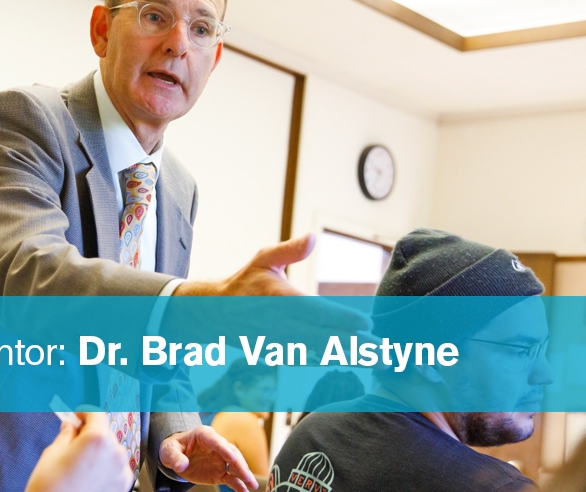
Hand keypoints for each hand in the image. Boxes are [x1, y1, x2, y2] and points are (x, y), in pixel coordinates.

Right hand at [25, 412, 133, 491]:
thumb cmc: (50, 489)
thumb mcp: (52, 454)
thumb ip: (66, 434)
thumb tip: (71, 426)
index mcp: (98, 439)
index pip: (95, 413)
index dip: (83, 412)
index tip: (76, 415)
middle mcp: (116, 453)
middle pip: (104, 433)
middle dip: (90, 435)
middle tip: (72, 442)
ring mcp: (122, 472)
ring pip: (111, 452)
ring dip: (98, 452)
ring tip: (79, 465)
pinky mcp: (123, 488)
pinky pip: (115, 470)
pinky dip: (104, 469)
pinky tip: (87, 478)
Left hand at [160, 426, 257, 491]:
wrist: (176, 456)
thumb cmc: (173, 448)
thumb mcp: (169, 450)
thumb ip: (175, 457)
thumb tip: (182, 466)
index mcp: (204, 435)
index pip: (215, 440)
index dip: (224, 449)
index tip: (232, 458)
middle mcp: (216, 446)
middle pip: (231, 453)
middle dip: (239, 464)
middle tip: (247, 476)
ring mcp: (220, 459)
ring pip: (235, 465)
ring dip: (244, 474)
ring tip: (253, 484)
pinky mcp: (220, 472)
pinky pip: (231, 478)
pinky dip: (238, 485)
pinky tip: (245, 491)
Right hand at [166, 234, 373, 345]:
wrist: (215, 314)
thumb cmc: (244, 283)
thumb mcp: (263, 259)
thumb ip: (290, 249)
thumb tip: (313, 236)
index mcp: (279, 299)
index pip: (316, 311)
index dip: (342, 318)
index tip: (366, 323)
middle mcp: (281, 324)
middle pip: (323, 337)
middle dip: (355, 345)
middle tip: (384, 350)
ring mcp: (280, 342)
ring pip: (320, 352)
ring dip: (349, 356)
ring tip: (376, 359)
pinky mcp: (280, 352)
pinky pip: (309, 359)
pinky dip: (332, 361)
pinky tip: (353, 362)